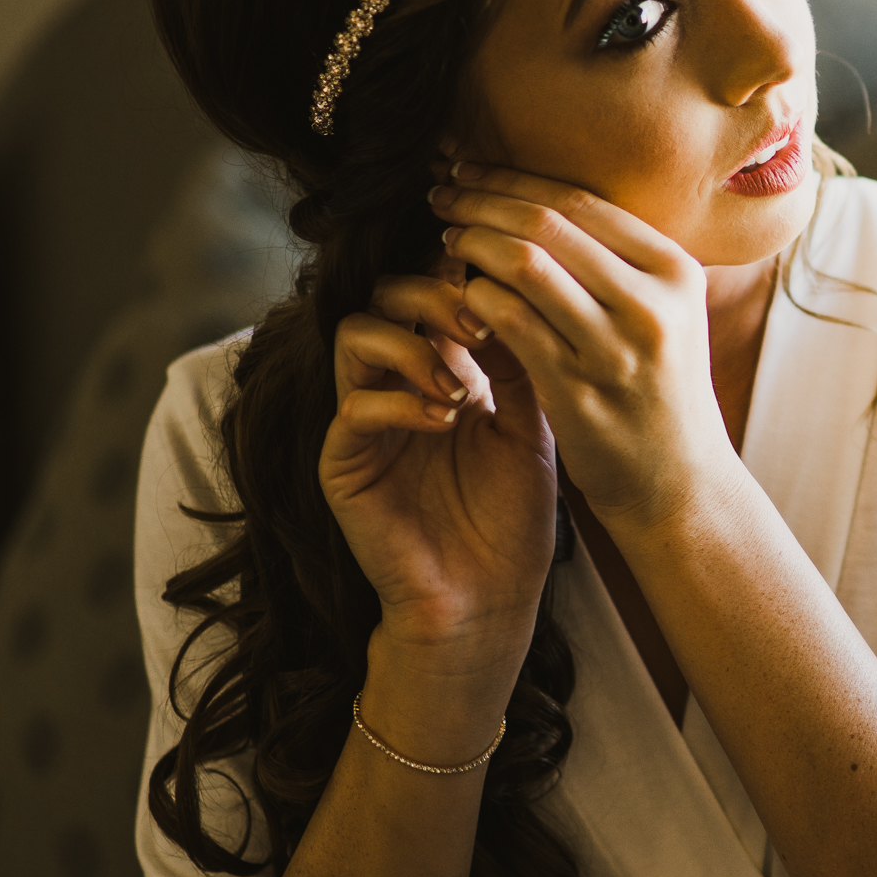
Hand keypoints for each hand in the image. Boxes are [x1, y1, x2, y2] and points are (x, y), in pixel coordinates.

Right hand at [320, 251, 558, 670]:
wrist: (488, 599)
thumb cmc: (513, 517)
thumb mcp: (533, 428)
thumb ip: (523, 363)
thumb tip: (523, 288)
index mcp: (444, 368)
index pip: (435, 291)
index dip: (465, 277)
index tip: (509, 290)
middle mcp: (397, 383)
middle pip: (388, 294)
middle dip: (435, 297)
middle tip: (481, 329)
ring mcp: (365, 421)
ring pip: (356, 334)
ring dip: (413, 346)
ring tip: (463, 386)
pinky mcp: (343, 463)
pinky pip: (353, 406)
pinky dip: (400, 401)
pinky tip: (445, 421)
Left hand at [427, 160, 741, 533]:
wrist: (680, 483)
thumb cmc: (660, 391)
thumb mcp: (665, 315)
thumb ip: (619, 262)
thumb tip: (538, 201)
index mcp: (676, 270)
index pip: (581, 200)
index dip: (514, 179)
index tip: (471, 170)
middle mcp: (651, 302)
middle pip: (547, 222)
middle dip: (482, 200)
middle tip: (441, 194)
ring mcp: (615, 348)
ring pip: (523, 264)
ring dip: (471, 244)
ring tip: (447, 241)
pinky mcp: (576, 389)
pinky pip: (508, 321)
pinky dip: (475, 298)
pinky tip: (460, 296)